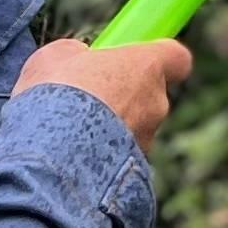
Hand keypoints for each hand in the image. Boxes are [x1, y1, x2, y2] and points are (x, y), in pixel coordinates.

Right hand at [14, 36, 194, 150]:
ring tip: (71, 133)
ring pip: (134, 130)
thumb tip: (77, 57)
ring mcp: (147, 140)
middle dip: (123, 97)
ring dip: (110, 130)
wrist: (50, 153)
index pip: (177, 58)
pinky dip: (102, 158)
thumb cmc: (55, 95)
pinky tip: (71, 157)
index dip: (158, 58)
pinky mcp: (135, 173)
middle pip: (150, 95)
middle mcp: (156, 103)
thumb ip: (75, 54)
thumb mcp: (54, 58)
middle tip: (87, 99)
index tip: (136, 58)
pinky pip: (120, 160)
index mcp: (147, 66)